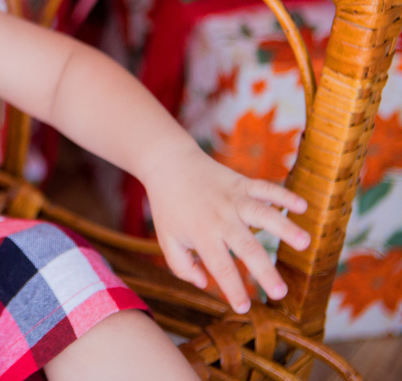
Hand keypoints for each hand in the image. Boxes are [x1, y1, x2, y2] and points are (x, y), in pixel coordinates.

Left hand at [142, 143, 310, 313]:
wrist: (168, 165)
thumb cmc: (169, 208)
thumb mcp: (166, 239)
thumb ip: (181, 266)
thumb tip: (204, 284)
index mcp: (201, 234)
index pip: (220, 267)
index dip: (232, 288)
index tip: (245, 308)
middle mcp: (220, 218)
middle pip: (246, 247)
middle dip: (264, 271)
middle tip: (281, 293)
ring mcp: (233, 199)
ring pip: (262, 213)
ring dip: (284, 227)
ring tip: (304, 243)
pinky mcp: (242, 183)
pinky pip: (265, 188)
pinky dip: (284, 195)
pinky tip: (303, 206)